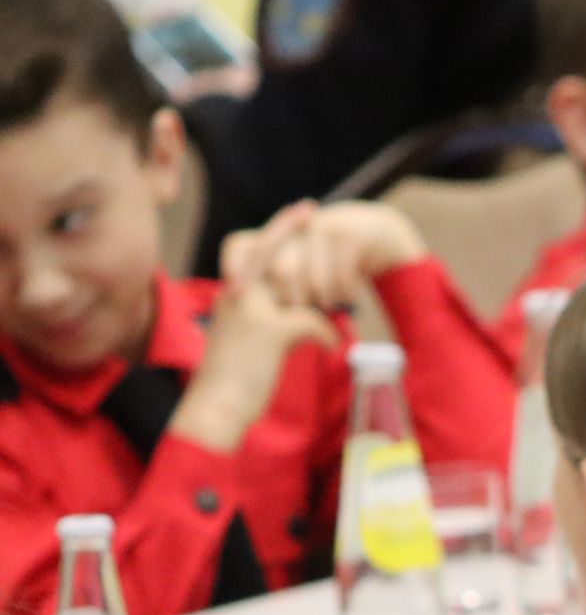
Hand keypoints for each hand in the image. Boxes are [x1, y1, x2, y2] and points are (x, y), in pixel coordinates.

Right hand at [171, 203, 340, 454]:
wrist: (216, 405)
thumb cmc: (232, 378)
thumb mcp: (246, 339)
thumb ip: (266, 318)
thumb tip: (300, 313)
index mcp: (232, 293)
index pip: (251, 249)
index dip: (276, 230)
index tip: (297, 212)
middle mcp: (238, 294)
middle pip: (267, 247)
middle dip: (289, 226)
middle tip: (312, 209)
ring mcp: (252, 309)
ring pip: (293, 281)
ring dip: (321, 294)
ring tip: (340, 306)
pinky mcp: (269, 331)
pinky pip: (311, 319)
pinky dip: (326, 333)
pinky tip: (332, 346)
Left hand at [254, 199, 428, 312]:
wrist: (379, 233)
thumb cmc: (333, 260)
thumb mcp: (303, 267)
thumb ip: (278, 284)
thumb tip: (253, 311)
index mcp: (277, 234)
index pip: (240, 245)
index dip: (235, 265)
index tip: (238, 294)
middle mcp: (295, 227)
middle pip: (282, 270)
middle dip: (294, 299)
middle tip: (306, 310)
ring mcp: (323, 227)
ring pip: (315, 280)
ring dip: (325, 300)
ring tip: (330, 303)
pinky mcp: (349, 235)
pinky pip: (342, 279)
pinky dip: (346, 294)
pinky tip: (349, 295)